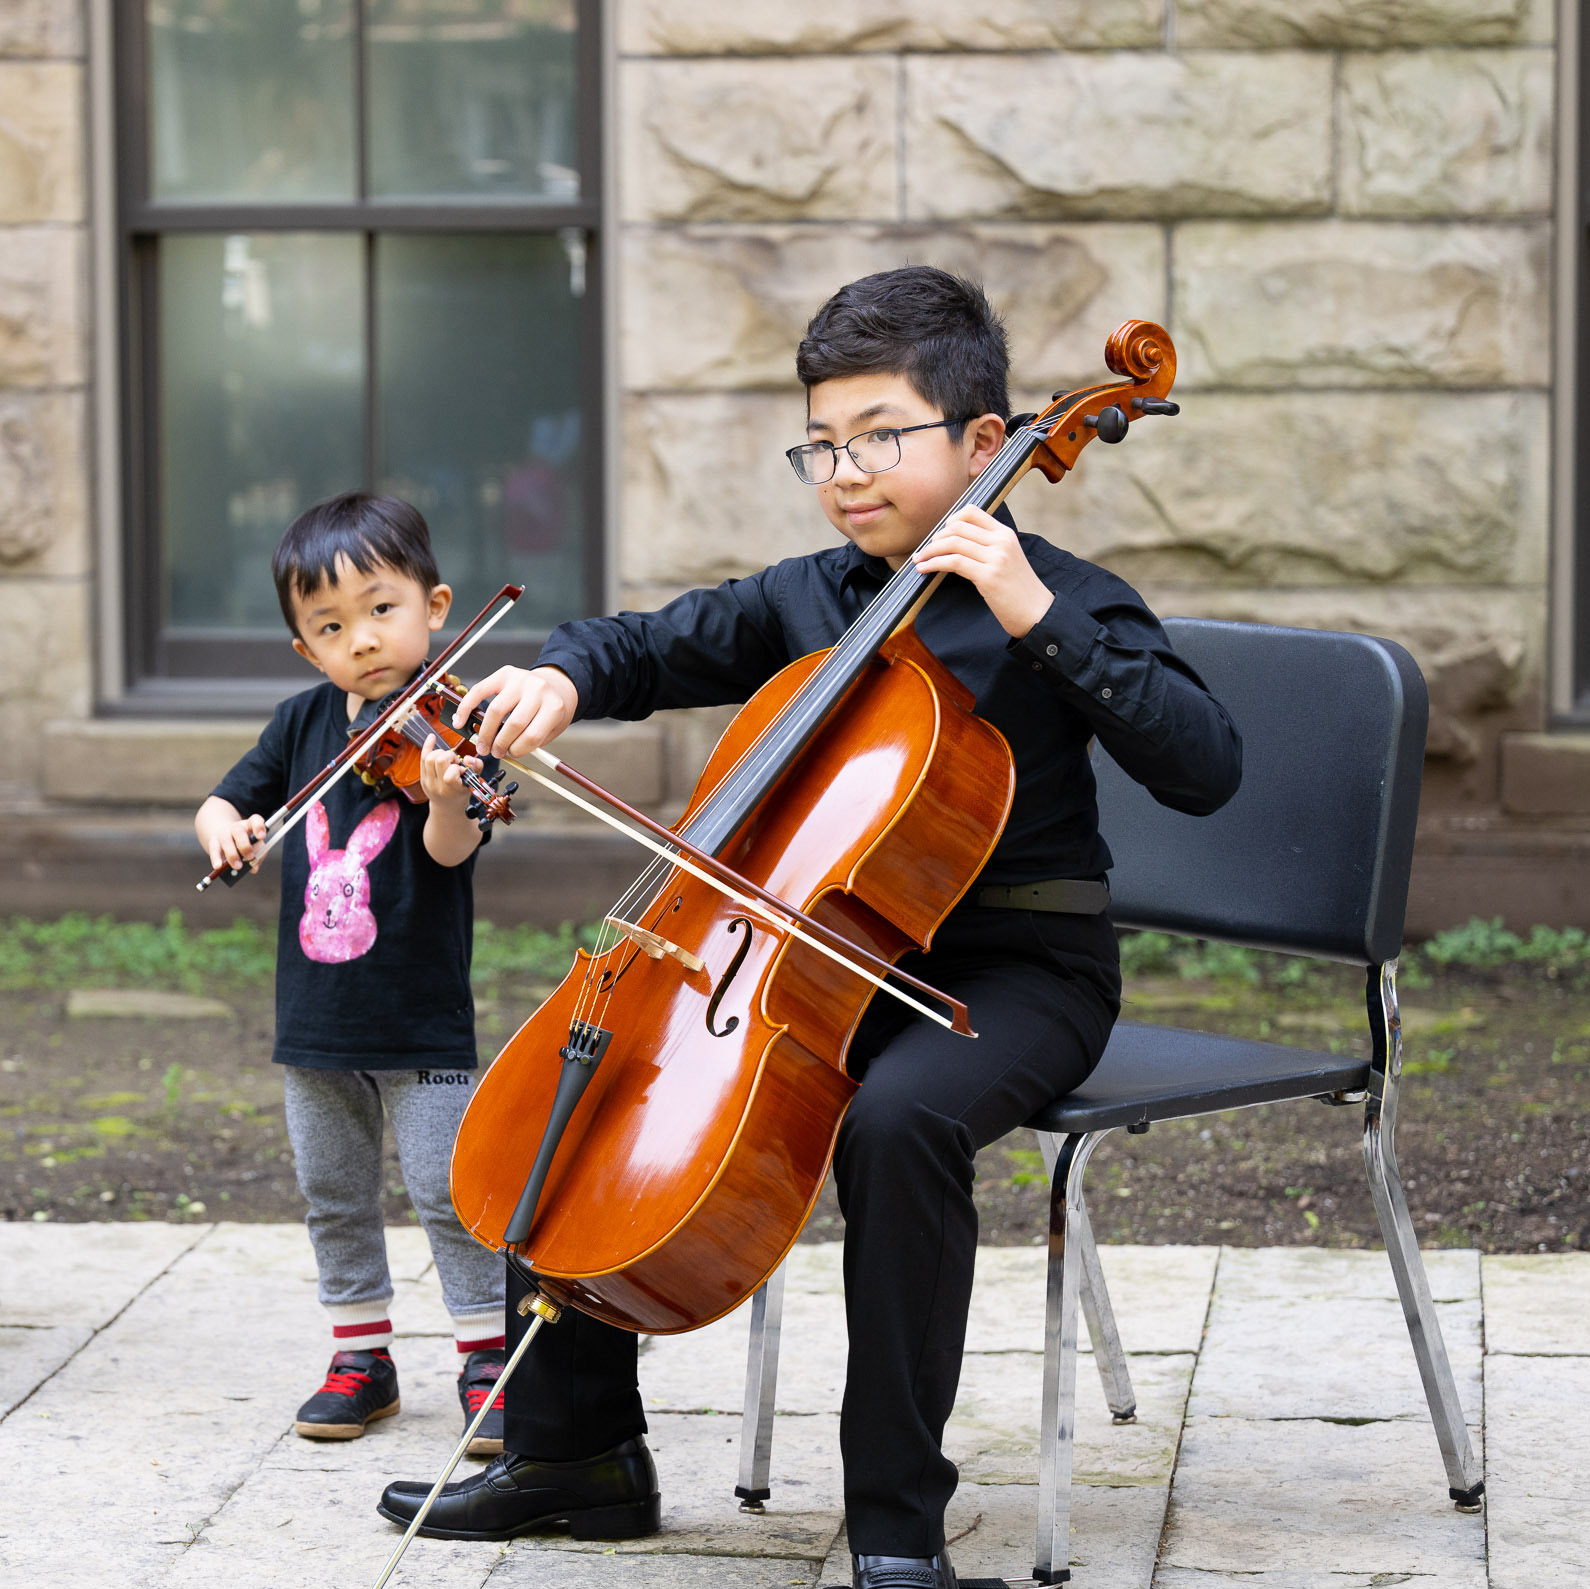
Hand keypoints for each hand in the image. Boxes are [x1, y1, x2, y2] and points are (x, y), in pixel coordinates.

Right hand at [196, 801, 267, 873]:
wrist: (226, 836)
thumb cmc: (246, 842)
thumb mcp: (256, 846)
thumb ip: (258, 856)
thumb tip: (254, 868)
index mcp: (250, 825)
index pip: (255, 820)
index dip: (259, 827)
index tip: (261, 837)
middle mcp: (236, 827)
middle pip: (239, 831)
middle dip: (245, 846)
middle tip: (250, 857)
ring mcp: (224, 833)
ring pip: (226, 841)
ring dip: (232, 855)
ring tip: (238, 866)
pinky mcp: (213, 841)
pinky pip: (214, 849)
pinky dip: (216, 859)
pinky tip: (218, 866)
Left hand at [418, 734, 482, 808]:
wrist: (448, 806)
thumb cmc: (462, 793)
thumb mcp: (474, 782)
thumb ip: (476, 767)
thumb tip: (468, 758)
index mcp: (451, 790)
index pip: (450, 774)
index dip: (456, 767)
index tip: (460, 770)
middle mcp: (437, 786)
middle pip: (439, 760)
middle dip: (449, 756)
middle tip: (454, 762)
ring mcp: (427, 782)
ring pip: (429, 757)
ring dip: (441, 753)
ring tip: (447, 760)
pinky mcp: (422, 777)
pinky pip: (422, 758)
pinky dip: (428, 746)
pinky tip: (432, 738)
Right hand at [452, 665, 577, 759]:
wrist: (555, 686)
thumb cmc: (550, 711)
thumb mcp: (551, 729)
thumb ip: (530, 741)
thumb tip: (502, 751)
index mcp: (554, 707)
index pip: (532, 735)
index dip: (518, 750)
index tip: (510, 755)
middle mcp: (538, 690)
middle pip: (514, 724)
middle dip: (500, 744)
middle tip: (493, 752)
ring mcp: (520, 679)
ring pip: (496, 710)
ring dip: (485, 732)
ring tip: (483, 745)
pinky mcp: (505, 673)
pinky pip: (479, 690)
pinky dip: (466, 707)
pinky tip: (460, 721)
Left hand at [911, 505, 1053, 638]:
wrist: (1036, 612)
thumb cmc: (1017, 590)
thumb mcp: (1006, 559)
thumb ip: (986, 547)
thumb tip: (954, 542)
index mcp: (1005, 534)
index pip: (972, 512)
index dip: (950, 520)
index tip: (939, 534)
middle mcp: (1001, 541)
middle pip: (957, 527)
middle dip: (935, 538)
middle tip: (925, 551)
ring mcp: (996, 557)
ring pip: (952, 543)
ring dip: (930, 551)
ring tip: (919, 560)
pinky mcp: (988, 576)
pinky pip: (953, 562)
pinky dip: (934, 564)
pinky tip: (924, 569)